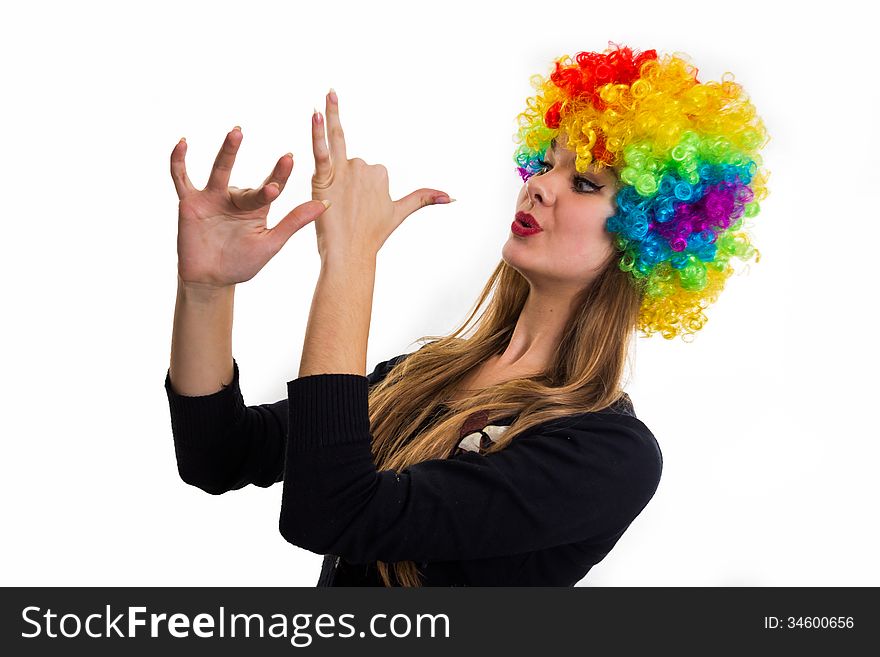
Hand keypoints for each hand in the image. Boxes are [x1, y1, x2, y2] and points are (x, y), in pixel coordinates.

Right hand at [170, 127, 328, 288]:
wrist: (211, 280)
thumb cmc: (242, 263)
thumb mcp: (271, 243)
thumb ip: (294, 222)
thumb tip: (327, 203)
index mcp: (256, 208)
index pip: (270, 187)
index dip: (280, 175)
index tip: (290, 158)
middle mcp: (235, 199)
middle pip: (248, 181)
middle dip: (262, 171)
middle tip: (268, 151)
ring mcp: (212, 198)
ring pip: (220, 171)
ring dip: (228, 152)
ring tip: (238, 133)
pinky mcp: (190, 203)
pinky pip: (182, 178)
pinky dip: (179, 162)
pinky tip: (182, 144)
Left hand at [310, 89, 451, 259]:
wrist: (350, 254)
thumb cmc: (373, 235)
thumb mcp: (400, 212)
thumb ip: (423, 198)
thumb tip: (451, 196)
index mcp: (381, 173)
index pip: (365, 169)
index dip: (358, 190)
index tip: (357, 210)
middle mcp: (365, 167)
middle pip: (350, 160)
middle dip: (345, 183)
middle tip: (346, 207)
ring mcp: (345, 171)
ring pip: (336, 146)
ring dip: (330, 119)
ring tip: (329, 92)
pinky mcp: (325, 177)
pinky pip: (322, 150)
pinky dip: (318, 131)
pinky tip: (315, 112)